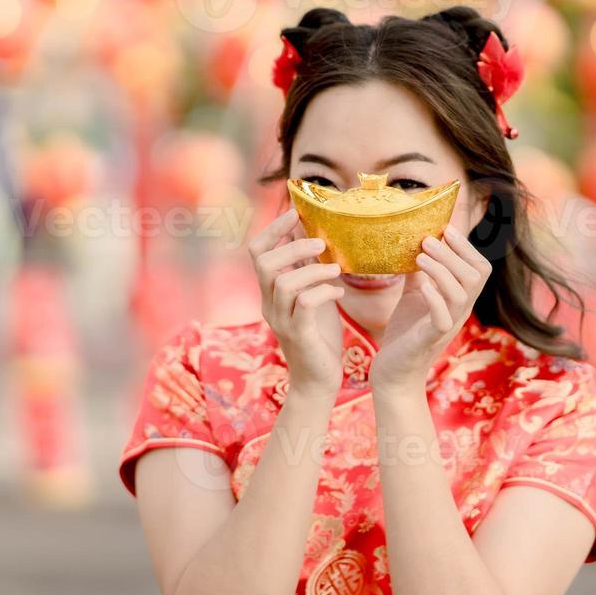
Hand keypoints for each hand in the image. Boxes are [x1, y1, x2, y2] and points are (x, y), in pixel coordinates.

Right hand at [250, 209, 344, 397]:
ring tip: (336, 268)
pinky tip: (339, 291)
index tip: (294, 212)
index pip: (256, 252)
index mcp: (269, 292)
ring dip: (312, 269)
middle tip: (321, 243)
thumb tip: (311, 236)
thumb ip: (307, 271)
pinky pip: (305, 305)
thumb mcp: (312, 297)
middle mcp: (269, 304)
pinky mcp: (299, 335)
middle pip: (264, 263)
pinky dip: (323, 291)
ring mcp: (281, 321)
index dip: (272, 229)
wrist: (319, 382)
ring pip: (284, 283)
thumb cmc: (319, 337)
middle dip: (293, 246)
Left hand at [370, 225, 491, 392]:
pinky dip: (435, 299)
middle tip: (428, 239)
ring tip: (420, 256)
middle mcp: (460, 311)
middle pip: (475, 276)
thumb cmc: (406, 331)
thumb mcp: (414, 294)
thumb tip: (415, 242)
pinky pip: (443, 318)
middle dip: (454, 253)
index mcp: (459, 298)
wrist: (394, 370)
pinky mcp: (431, 339)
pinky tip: (422, 286)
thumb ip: (420, 272)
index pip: (479, 268)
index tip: (446, 228)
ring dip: (441, 270)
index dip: (466, 246)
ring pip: (461, 294)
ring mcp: (448, 325)